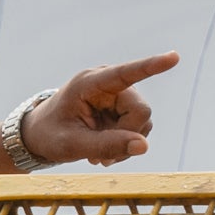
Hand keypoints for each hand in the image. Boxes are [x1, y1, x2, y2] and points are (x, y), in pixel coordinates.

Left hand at [18, 52, 178, 168]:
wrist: (40, 135)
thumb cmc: (50, 135)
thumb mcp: (71, 145)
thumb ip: (105, 145)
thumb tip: (143, 146)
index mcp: (90, 83)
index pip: (125, 73)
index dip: (151, 66)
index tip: (174, 57)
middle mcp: (109, 84)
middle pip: (141, 111)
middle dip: (126, 137)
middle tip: (101, 156)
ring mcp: (119, 96)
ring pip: (143, 122)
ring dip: (125, 143)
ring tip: (99, 154)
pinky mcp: (123, 109)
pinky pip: (140, 129)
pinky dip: (126, 145)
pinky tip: (105, 151)